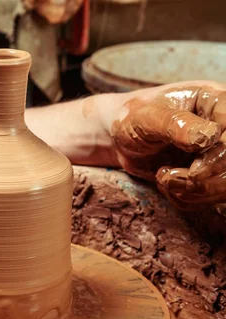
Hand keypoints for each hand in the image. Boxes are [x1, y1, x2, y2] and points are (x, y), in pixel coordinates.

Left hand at [109, 82, 225, 208]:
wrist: (119, 138)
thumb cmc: (133, 118)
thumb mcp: (147, 117)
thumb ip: (176, 123)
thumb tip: (208, 137)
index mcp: (216, 103)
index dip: (223, 153)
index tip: (195, 168)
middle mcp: (224, 129)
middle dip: (205, 178)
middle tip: (169, 177)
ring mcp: (217, 154)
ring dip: (193, 191)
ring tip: (163, 179)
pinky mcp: (208, 177)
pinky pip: (207, 199)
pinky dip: (184, 198)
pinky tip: (164, 183)